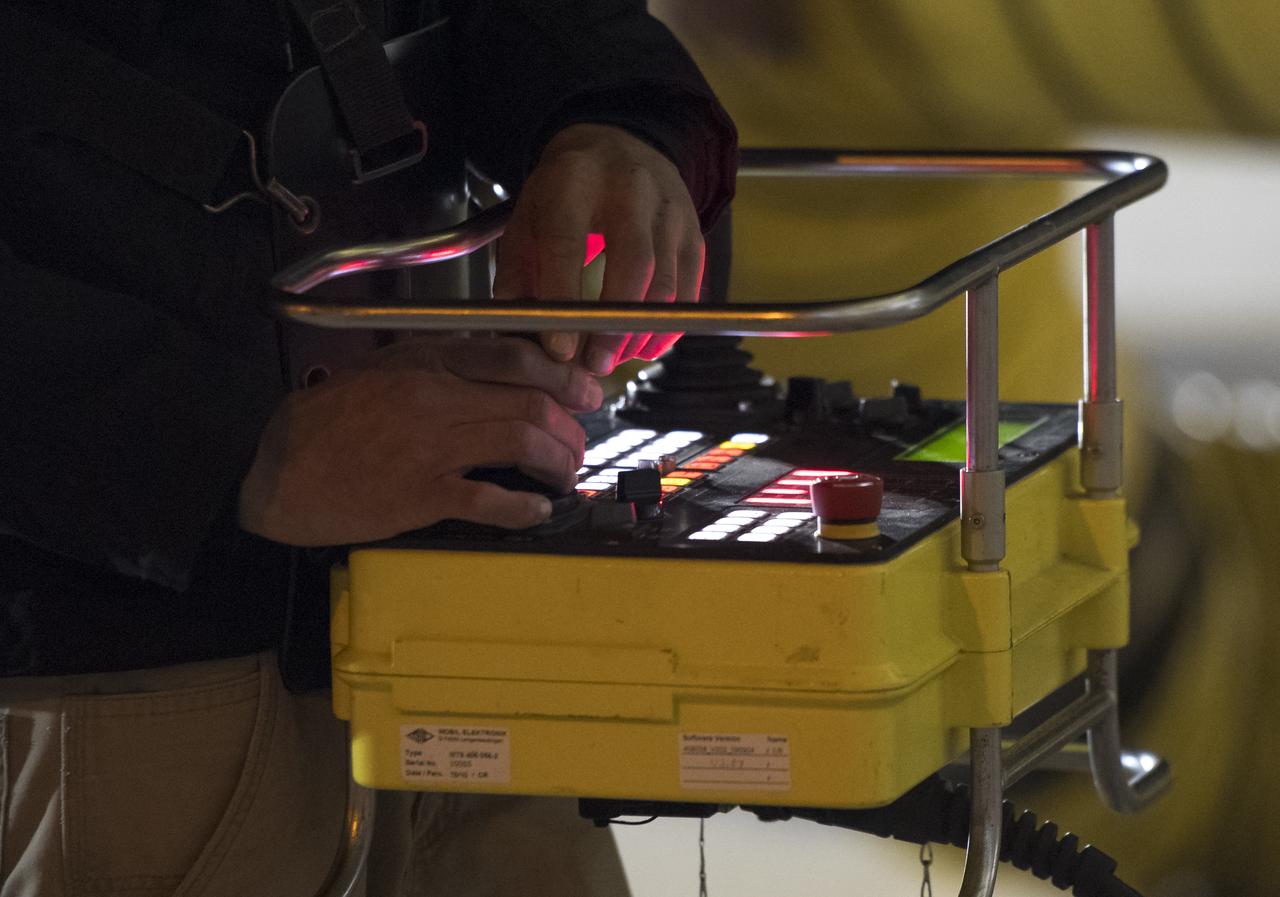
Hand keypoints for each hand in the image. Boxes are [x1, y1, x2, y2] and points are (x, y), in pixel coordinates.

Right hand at [238, 336, 601, 544]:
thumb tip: (492, 362)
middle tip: (579, 444)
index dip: (563, 375)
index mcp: (425, 360)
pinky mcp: (423, 496)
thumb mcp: (378, 367)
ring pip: (521, 445)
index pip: (514, 357)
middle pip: (529, 403)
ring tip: (565, 475)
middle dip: (569, 427)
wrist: (279, 474)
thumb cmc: (324, 420)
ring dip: (557, 463)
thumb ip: (433, 361)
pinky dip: (524, 509)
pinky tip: (537, 512)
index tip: (586, 392)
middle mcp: (435, 397)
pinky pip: (490, 501)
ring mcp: (431, 447)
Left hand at [492, 123, 704, 374]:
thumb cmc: (565, 192)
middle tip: (596, 364)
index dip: (564, 296)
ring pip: (666, 280)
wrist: (618, 144)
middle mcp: (629, 188)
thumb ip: (517, 274)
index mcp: (574, 181)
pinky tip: (646, 345)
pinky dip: (669, 325)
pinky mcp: (693, 229)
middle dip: (614, 324)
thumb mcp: (527, 218)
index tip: (560, 348)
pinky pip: (690, 288)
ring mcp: (668, 208)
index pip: (569, 242)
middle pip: (632, 263)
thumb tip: (516, 330)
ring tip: (617, 359)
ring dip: (642, 331)